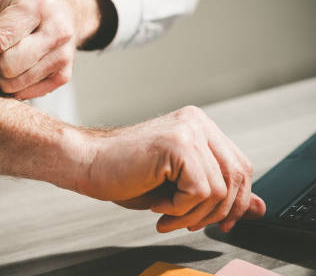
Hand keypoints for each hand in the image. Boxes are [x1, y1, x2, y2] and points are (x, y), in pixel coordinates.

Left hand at [0, 0, 100, 99]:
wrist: (67, 6)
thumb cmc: (26, 2)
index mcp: (34, 7)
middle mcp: (55, 31)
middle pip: (6, 67)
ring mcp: (63, 55)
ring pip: (15, 85)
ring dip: (2, 76)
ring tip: (8, 58)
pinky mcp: (64, 75)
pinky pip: (27, 94)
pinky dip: (16, 85)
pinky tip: (20, 67)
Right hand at [76, 105, 265, 232]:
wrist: (87, 163)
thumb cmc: (123, 173)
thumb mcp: (178, 187)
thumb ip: (220, 194)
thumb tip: (259, 208)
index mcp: (198, 126)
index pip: (240, 167)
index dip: (236, 200)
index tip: (220, 223)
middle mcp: (197, 123)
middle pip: (238, 176)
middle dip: (218, 212)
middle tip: (188, 224)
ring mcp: (188, 130)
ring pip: (220, 189)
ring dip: (193, 214)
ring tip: (165, 214)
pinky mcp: (178, 144)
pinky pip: (201, 190)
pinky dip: (180, 208)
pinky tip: (157, 203)